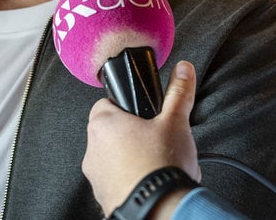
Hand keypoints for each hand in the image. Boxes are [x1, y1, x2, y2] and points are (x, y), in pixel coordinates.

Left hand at [82, 60, 200, 215]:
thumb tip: (183, 70)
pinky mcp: (103, 197)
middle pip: (111, 131)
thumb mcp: (176, 122)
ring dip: (130, 158)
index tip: (143, 114)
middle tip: (155, 139)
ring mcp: (95, 175)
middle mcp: (92, 148)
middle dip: (132, 134)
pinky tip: (151, 180)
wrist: (160, 210)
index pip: (107, 103)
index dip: (127, 106)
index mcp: (103, 123)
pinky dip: (130, 179)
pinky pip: (115, 181)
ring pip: (112, 158)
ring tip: (156, 162)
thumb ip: (178, 93)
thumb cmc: (161, 166)